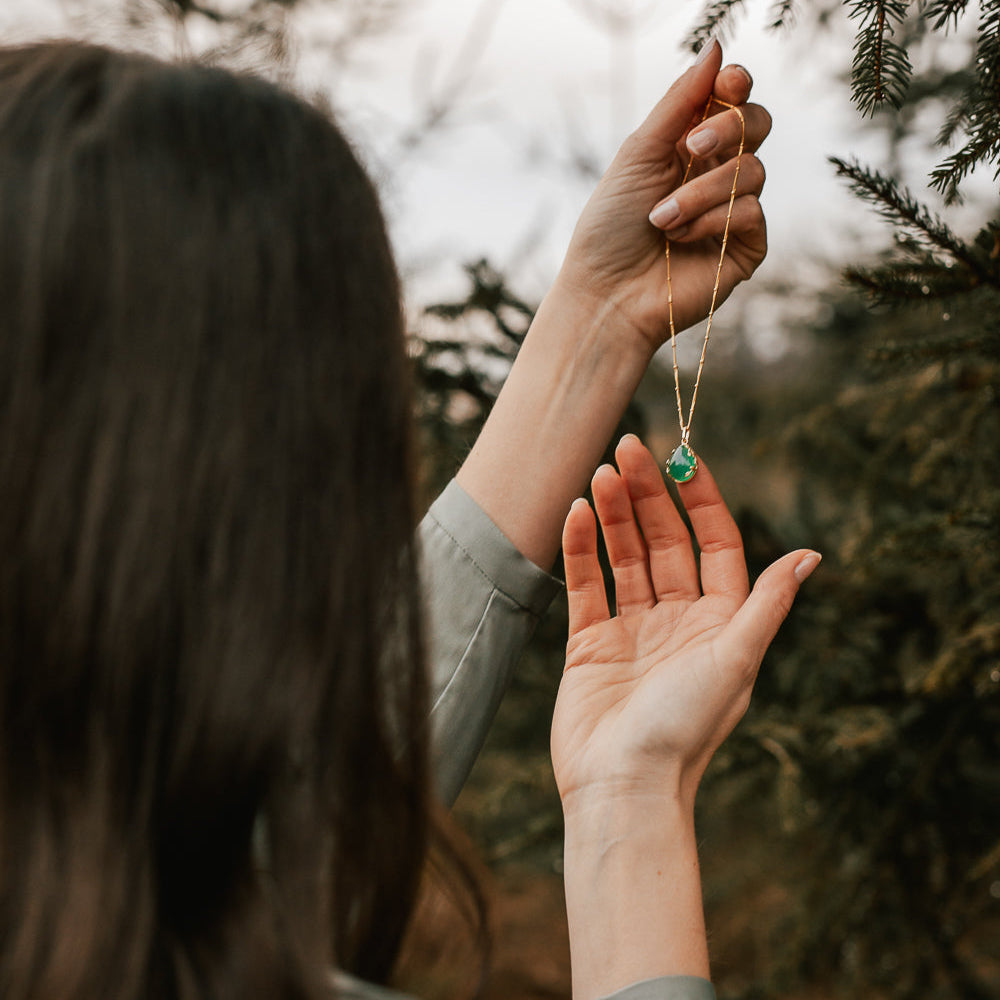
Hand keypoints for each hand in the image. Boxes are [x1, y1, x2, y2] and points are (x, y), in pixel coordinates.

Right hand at [551, 435, 818, 810]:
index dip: (700, 499)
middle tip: (627, 449)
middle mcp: (678, 620)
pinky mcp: (589, 643)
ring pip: (624, 556)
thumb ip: (766, 604)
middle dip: (647, 496)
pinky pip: (586, 585)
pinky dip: (580, 549)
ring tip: (599, 474)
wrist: (622, 787)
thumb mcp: (735, 660)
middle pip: (664, 541)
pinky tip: (576, 513)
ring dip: (612, 515)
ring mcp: (632, 629)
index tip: (682, 458)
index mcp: (720, 622)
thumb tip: (812, 554)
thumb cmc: (686, 730)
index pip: (714, 543)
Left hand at [555, 41, 770, 351]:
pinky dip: (713, 220)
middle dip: (727, 128)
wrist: (605, 294)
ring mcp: (734, 212)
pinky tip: (680, 239)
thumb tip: (715, 47)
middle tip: (689, 148)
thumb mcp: (638, 154)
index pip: (733, 100)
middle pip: (758, 125)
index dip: (736, 86)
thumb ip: (679, 102)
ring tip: (661, 219)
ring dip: (701, 191)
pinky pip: (753, 213)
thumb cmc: (610, 228)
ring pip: (753, 171)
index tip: (725, 85)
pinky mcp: (745, 249)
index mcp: (691, 147)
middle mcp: (717, 175)